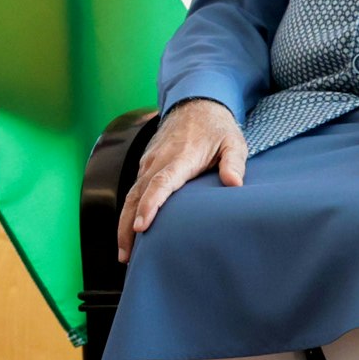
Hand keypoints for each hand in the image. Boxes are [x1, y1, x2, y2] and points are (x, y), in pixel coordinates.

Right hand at [117, 98, 246, 262]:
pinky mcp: (146, 164)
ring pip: (131, 194)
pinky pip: (133, 189)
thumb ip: (233, 163)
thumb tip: (234, 184)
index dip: (150, 206)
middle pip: (136, 195)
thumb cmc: (217, 128)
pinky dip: (129, 210)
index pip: (161, 183)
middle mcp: (159, 160)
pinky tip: (129, 230)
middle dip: (127, 227)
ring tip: (124, 252)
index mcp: (181, 157)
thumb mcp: (233, 142)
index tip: (141, 228)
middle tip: (126, 256)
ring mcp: (149, 162)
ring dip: (124, 223)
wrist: (195, 103)